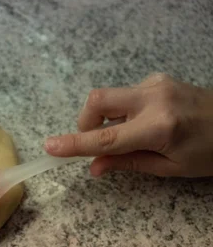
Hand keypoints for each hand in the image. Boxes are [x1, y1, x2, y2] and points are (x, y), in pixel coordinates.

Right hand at [44, 73, 212, 176]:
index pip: (106, 138)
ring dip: (106, 119)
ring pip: (109, 97)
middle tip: (94, 141)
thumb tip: (93, 167)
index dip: (75, 143)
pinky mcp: (157, 79)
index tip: (50, 147)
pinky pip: (125, 95)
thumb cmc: (210, 153)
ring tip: (129, 136)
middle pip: (98, 101)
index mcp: (159, 127)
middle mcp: (154, 99)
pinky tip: (142, 123)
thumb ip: (128, 163)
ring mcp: (156, 84)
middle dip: (84, 122)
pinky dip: (122, 112)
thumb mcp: (170, 167)